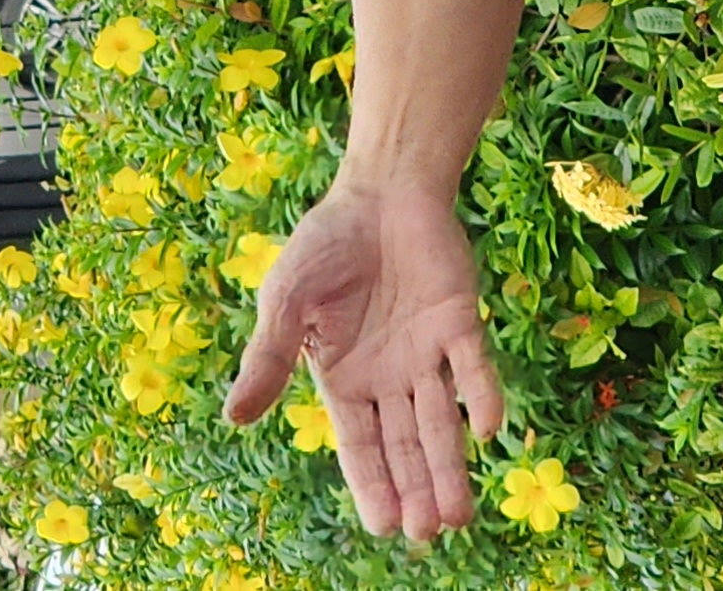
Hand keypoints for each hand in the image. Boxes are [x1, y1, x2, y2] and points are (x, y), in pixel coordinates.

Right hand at [223, 177, 506, 539]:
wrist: (377, 190)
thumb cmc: (325, 246)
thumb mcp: (286, 303)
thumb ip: (268, 360)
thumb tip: (233, 419)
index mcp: (345, 380)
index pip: (361, 445)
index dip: (373, 485)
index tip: (384, 527)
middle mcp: (390, 378)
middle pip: (406, 445)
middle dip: (416, 490)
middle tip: (428, 533)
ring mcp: (427, 352)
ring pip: (442, 421)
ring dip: (451, 465)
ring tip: (458, 514)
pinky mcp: (460, 322)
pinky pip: (473, 365)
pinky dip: (482, 395)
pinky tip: (489, 430)